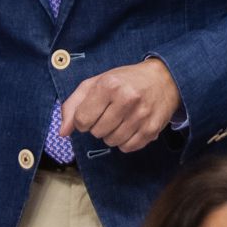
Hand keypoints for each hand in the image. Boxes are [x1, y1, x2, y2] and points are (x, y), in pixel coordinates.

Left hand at [60, 58, 181, 152]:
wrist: (163, 78)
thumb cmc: (123, 81)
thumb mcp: (94, 84)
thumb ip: (72, 106)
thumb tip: (63, 132)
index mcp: (109, 86)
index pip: (82, 120)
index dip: (82, 120)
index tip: (91, 113)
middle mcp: (127, 99)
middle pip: (96, 132)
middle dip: (98, 126)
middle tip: (109, 113)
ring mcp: (142, 115)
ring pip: (111, 142)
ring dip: (111, 135)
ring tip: (119, 120)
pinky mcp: (153, 128)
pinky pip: (128, 147)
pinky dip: (125, 141)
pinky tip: (130, 127)